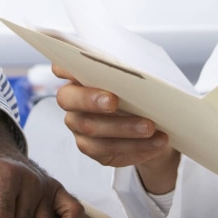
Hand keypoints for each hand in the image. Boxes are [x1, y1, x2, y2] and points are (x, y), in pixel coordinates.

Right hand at [53, 63, 179, 194]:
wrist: (156, 122)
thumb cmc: (142, 90)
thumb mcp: (137, 76)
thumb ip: (126, 71)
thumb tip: (135, 71)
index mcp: (79, 74)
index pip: (61, 65)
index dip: (65, 65)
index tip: (84, 64)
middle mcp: (72, 101)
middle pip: (68, 99)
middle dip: (91, 100)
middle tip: (113, 101)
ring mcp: (79, 126)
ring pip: (91, 129)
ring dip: (123, 128)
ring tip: (149, 127)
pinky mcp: (94, 149)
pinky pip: (109, 152)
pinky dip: (135, 148)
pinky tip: (155, 142)